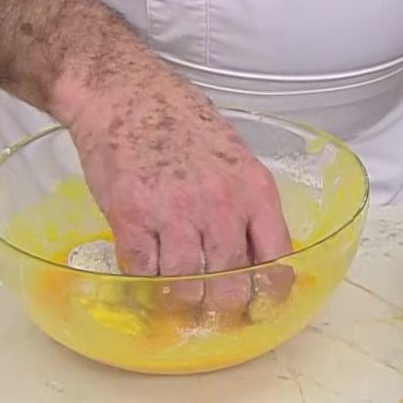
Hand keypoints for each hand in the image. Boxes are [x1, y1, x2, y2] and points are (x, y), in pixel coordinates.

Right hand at [65, 76, 293, 313]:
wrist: (125, 93)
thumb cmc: (181, 123)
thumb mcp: (235, 159)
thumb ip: (249, 208)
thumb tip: (258, 259)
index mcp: (254, 191)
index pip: (277, 261)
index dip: (269, 295)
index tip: (260, 307)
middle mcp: (220, 206)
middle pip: (231, 286)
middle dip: (221, 306)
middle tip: (211, 309)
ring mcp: (174, 214)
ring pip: (186, 288)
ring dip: (180, 298)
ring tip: (175, 292)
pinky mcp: (131, 218)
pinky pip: (142, 273)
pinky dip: (142, 282)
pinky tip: (145, 271)